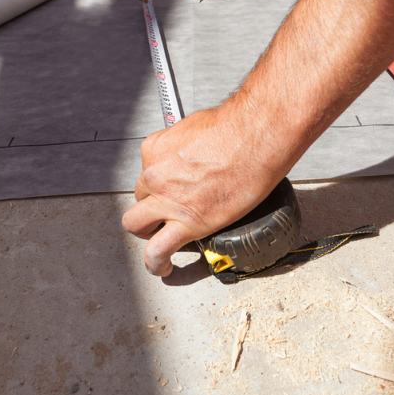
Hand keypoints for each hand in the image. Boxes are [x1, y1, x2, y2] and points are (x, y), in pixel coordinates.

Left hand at [121, 104, 285, 276]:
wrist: (256, 138)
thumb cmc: (236, 129)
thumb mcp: (196, 127)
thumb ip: (185, 146)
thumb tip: (191, 154)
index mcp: (156, 150)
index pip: (146, 171)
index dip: (159, 182)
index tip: (171, 186)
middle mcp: (156, 175)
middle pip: (140, 198)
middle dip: (152, 205)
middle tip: (167, 210)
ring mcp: (167, 200)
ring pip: (137, 225)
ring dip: (147, 232)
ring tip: (158, 238)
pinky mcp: (186, 223)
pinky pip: (158, 250)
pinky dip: (156, 263)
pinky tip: (162, 266)